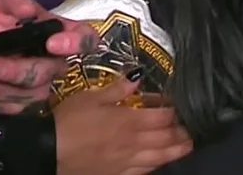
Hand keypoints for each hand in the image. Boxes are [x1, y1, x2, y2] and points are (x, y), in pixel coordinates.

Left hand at [0, 0, 98, 114]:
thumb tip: (28, 9)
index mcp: (56, 34)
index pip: (83, 40)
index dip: (76, 44)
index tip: (53, 42)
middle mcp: (50, 64)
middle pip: (41, 75)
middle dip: (13, 71)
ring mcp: (31, 88)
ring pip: (15, 95)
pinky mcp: (9, 103)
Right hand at [53, 76, 192, 174]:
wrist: (51, 152)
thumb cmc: (69, 121)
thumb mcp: (90, 97)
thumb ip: (116, 89)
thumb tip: (137, 77)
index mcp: (130, 121)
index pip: (163, 116)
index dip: (175, 111)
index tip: (179, 105)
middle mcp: (135, 142)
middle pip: (168, 139)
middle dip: (183, 133)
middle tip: (191, 127)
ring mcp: (129, 162)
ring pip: (162, 157)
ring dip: (177, 151)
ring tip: (187, 145)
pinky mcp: (120, 174)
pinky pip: (146, 171)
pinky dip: (157, 165)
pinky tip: (159, 162)